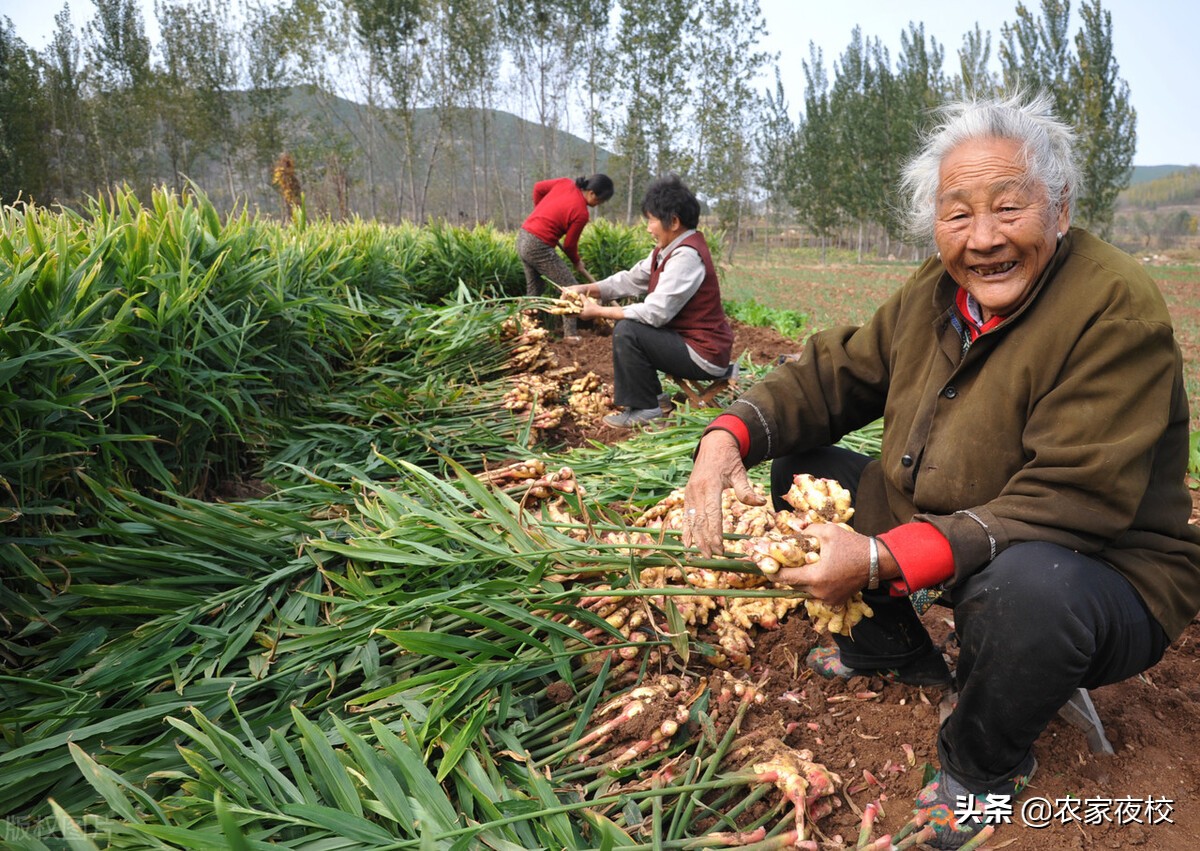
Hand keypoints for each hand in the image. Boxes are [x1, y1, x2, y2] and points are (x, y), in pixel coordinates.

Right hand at [682, 430, 764, 556]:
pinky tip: (687, 544)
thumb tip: (761, 503)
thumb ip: (746, 490)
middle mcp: (697, 491)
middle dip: (706, 540)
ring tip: (704, 554)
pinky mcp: (688, 495)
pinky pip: (685, 515)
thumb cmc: (728, 459)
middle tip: (714, 556)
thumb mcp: (739, 472)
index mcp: (710, 486)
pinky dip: (686, 530)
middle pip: (700, 521)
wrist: (714, 444)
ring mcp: (690, 493)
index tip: (720, 547)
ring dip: (697, 539)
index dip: (715, 532)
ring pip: (691, 520)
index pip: (712, 514)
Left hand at [772, 523, 869, 605]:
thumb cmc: (852, 545)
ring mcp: (828, 599)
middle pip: (793, 585)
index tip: (764, 566)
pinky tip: (814, 572)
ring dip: (800, 579)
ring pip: (804, 590)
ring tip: (798, 566)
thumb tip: (793, 531)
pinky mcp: (835, 601)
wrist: (877, 561)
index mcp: (815, 577)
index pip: (785, 578)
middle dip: (786, 574)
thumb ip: (807, 531)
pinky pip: (816, 593)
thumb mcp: (828, 531)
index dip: (772, 572)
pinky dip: (812, 584)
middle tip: (779, 563)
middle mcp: (819, 592)